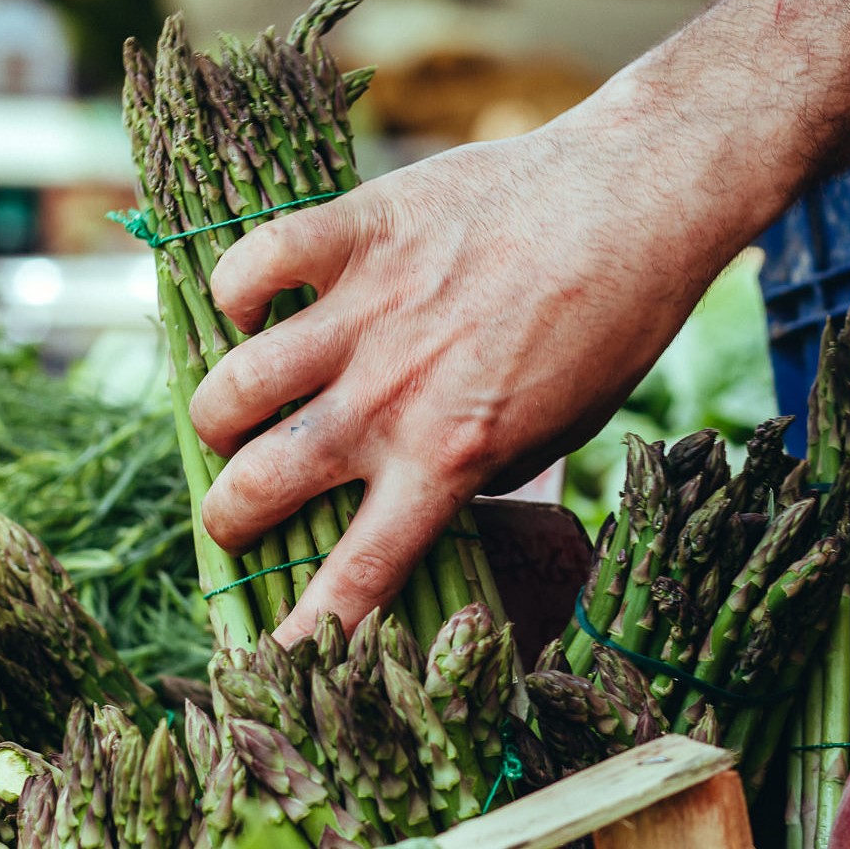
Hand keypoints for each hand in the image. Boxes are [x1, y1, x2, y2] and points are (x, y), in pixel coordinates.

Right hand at [189, 77, 755, 641]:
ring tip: (231, 416)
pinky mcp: (358, 229)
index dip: (307, 625)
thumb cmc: (610, 324)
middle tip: (236, 508)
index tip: (274, 647)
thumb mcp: (560, 431)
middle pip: (261, 485)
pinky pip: (254, 263)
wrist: (631, 201)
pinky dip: (236, 288)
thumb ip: (480, 469)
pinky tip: (252, 304)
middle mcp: (393, 395)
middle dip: (228, 517)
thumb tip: (426, 494)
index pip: (358, 569)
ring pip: (236, 386)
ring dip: (218, 415)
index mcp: (450, 457)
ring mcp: (367, 311)